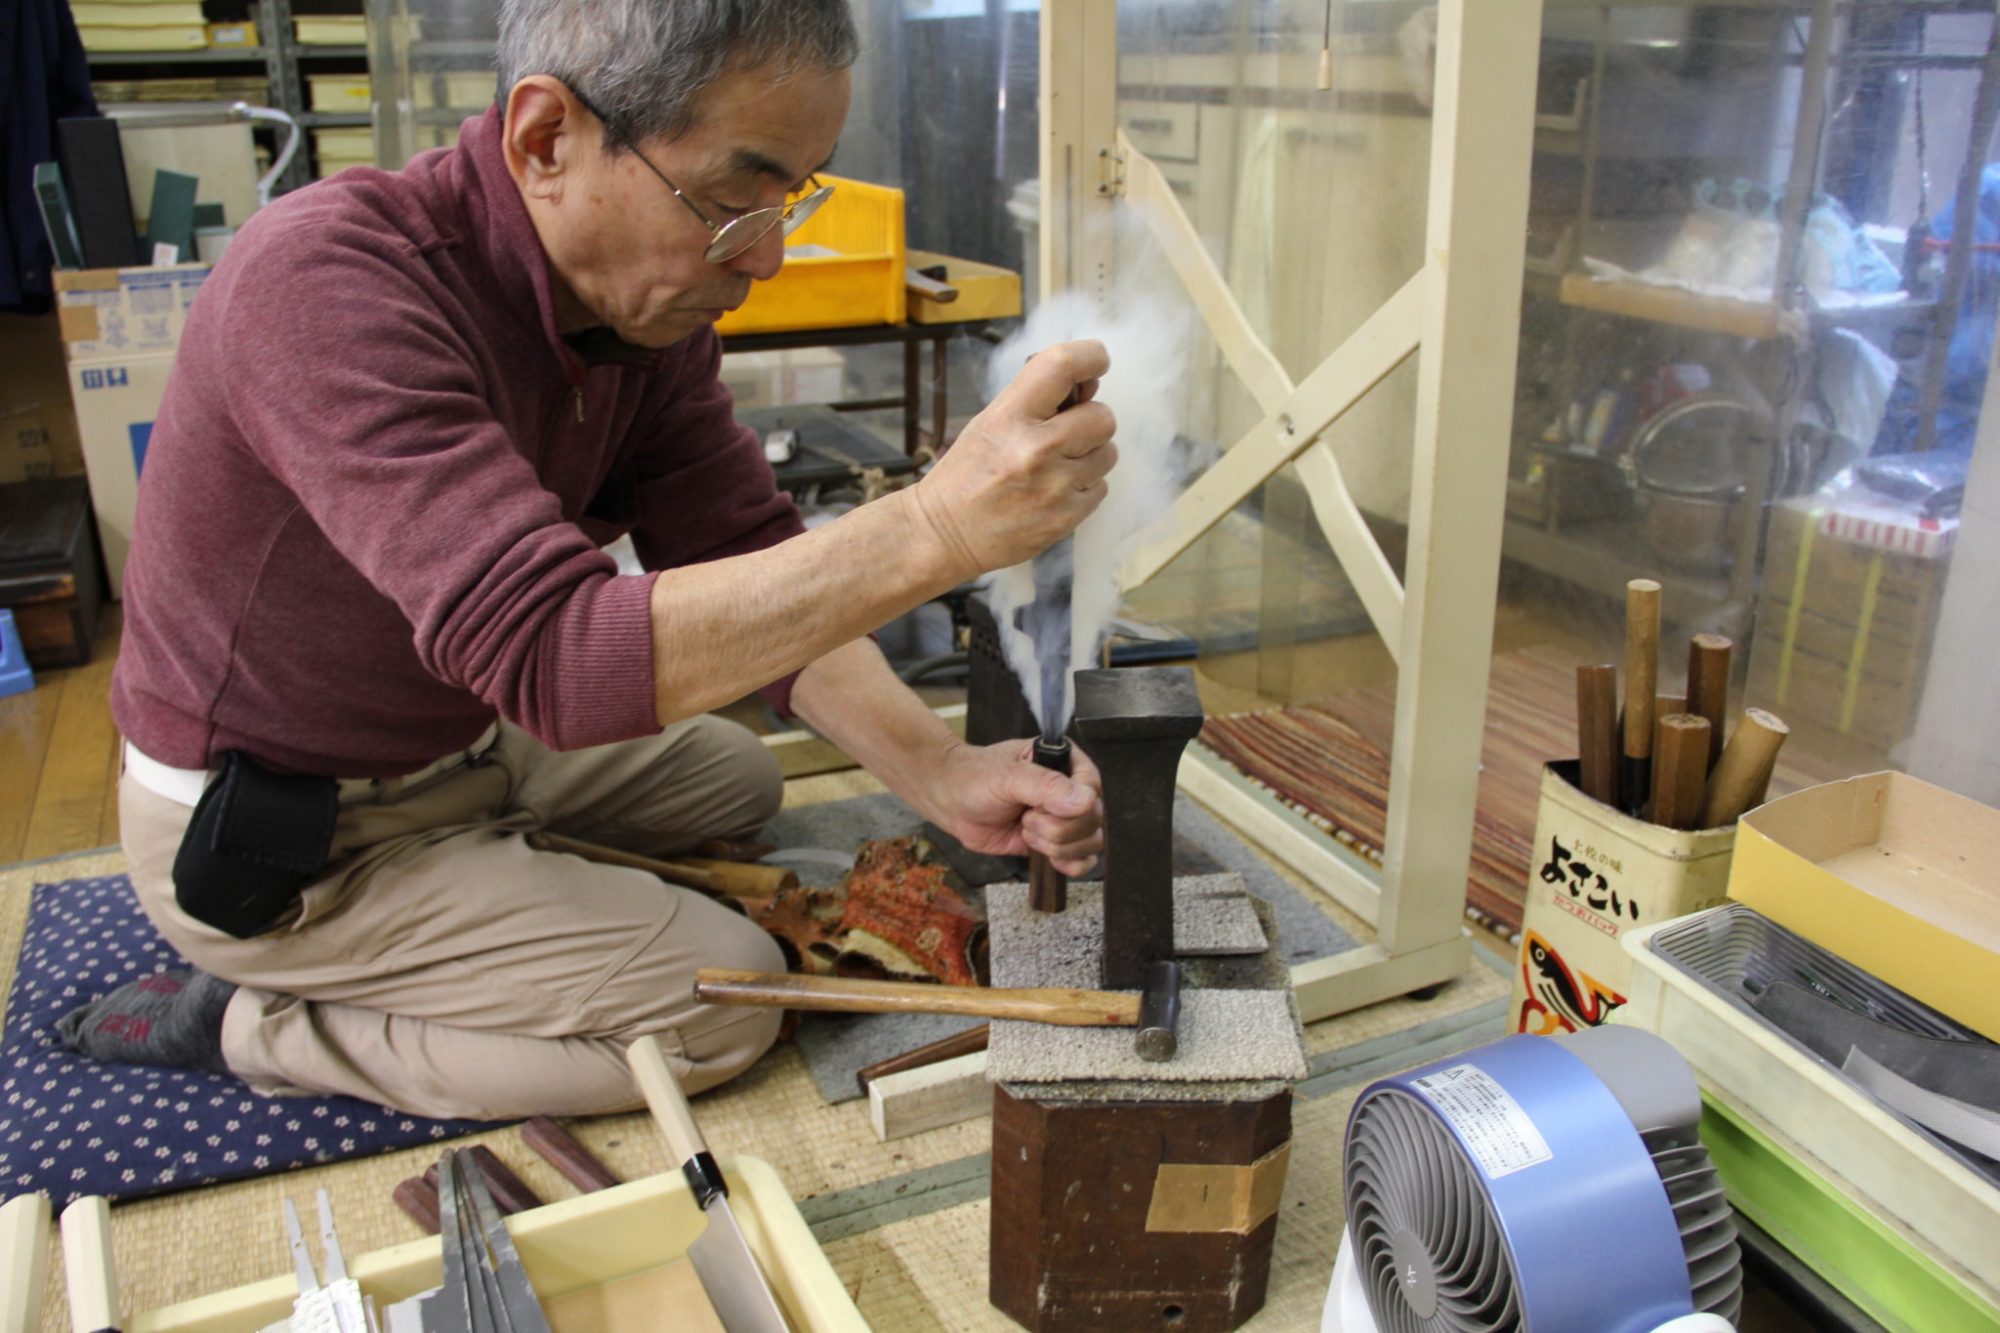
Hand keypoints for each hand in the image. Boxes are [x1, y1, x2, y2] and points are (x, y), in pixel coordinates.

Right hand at [907, 340, 1117, 578]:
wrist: (943, 535)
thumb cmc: (966, 475)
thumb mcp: (988, 423)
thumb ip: (1035, 402)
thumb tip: (1088, 384)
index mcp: (1009, 417)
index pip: (1063, 365)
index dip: (1090, 357)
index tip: (1096, 362)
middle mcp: (1035, 449)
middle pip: (1102, 416)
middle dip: (1091, 420)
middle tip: (1067, 432)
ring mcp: (1053, 487)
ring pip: (1108, 453)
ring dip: (1090, 455)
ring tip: (1057, 465)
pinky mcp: (1065, 519)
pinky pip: (1100, 488)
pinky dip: (1084, 488)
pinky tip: (1054, 491)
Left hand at [924, 738, 1104, 876]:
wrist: (951, 801)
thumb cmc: (976, 777)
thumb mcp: (1008, 775)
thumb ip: (1046, 785)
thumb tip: (1085, 801)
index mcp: (1067, 763)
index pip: (1093, 788)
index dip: (1074, 806)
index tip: (1039, 808)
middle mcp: (1072, 790)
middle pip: (1094, 820)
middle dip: (1059, 829)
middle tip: (1026, 819)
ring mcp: (1065, 819)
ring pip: (1091, 843)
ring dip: (1058, 846)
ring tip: (1027, 832)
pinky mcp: (1056, 843)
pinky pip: (1081, 860)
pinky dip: (1068, 864)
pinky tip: (1046, 856)